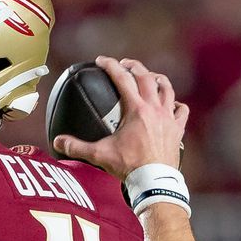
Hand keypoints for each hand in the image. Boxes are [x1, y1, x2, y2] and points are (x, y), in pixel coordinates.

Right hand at [52, 56, 188, 179]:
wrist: (154, 180)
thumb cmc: (129, 166)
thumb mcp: (99, 154)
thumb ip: (77, 146)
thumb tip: (59, 141)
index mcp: (136, 109)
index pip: (122, 78)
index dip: (110, 65)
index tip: (101, 60)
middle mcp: (154, 109)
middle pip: (146, 77)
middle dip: (134, 66)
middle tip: (125, 64)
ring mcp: (168, 118)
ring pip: (167, 89)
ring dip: (157, 79)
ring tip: (150, 77)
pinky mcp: (177, 129)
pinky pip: (181, 110)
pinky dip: (176, 104)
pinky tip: (172, 105)